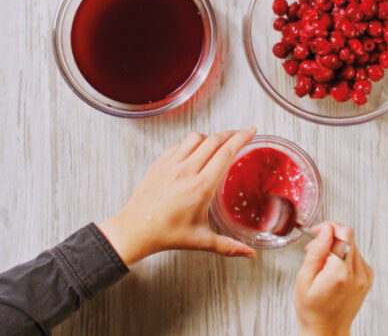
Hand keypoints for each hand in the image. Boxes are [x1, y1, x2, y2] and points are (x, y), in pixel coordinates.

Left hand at [98, 129, 256, 265]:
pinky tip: (195, 149)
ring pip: (195, 138)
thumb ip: (229, 247)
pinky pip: (178, 144)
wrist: (135, 230)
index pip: (225, 153)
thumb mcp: (202, 241)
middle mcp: (186, 171)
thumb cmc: (167, 234)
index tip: (251, 132)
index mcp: (200, 187)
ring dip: (210, 136)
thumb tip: (250, 255)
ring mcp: (171, 165)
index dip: (241, 138)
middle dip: (231, 134)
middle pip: (214, 141)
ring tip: (219, 142)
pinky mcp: (159, 163)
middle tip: (241, 133)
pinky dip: (191, 142)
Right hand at [294, 222, 373, 335]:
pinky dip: (344, 256)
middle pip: (349, 236)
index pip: (343, 233)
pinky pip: (357, 255)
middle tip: (315, 249)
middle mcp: (357, 273)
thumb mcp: (304, 279)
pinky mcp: (368, 278)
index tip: (317, 232)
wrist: (326, 331)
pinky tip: (333, 268)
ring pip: (353, 244)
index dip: (328, 227)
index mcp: (340, 272)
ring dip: (337, 246)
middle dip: (330, 236)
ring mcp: (365, 276)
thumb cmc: (312, 310)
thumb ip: (317, 251)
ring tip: (322, 262)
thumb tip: (326, 230)